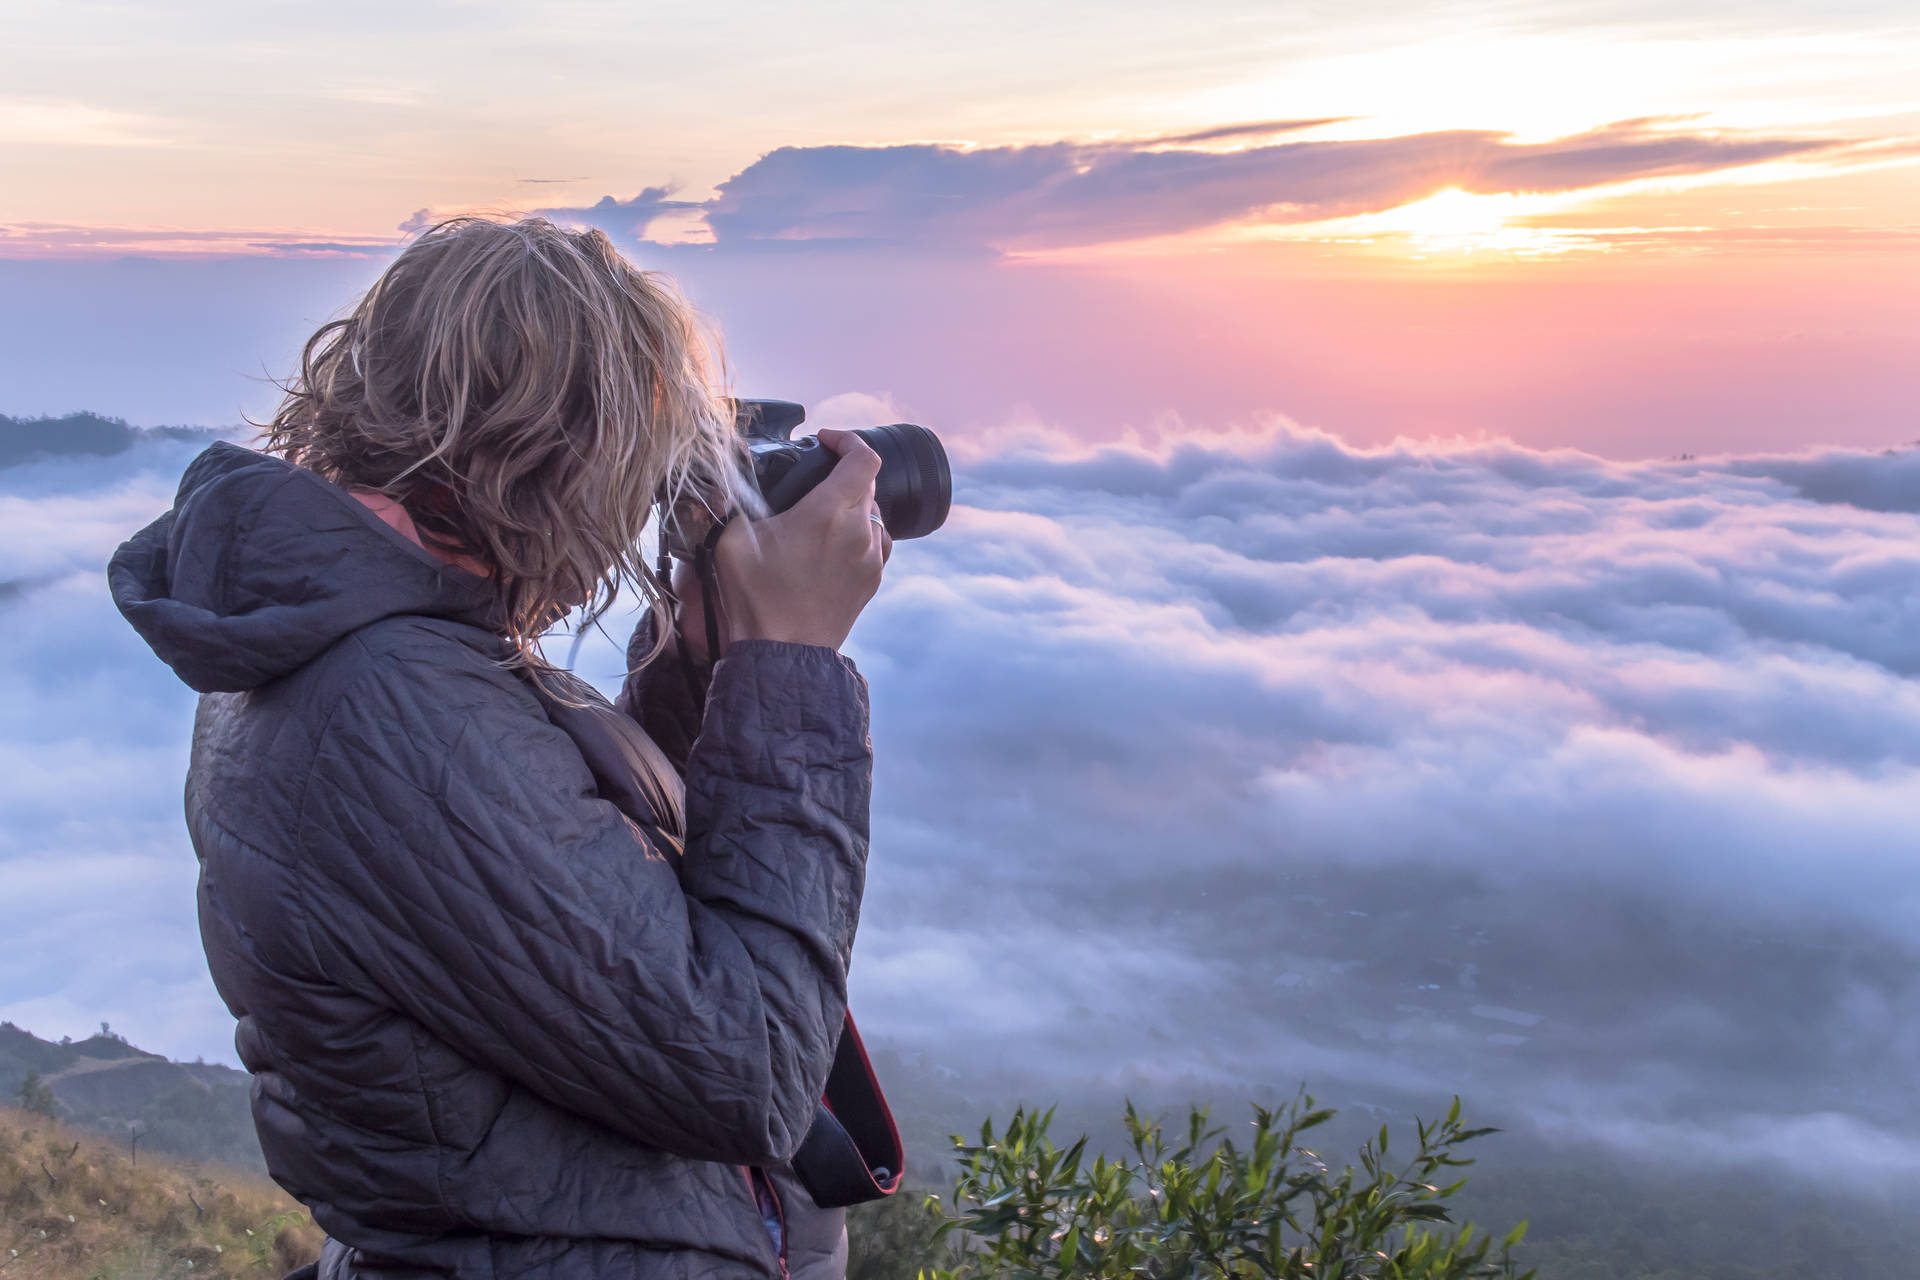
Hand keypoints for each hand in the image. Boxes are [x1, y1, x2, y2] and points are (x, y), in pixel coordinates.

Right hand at [675, 428, 891, 659]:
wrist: (782, 654)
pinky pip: (876, 543)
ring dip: (853, 505)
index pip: (862, 458)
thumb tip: (728, 479)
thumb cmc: (756, 598)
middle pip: (868, 483)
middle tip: (814, 478)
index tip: (825, 440)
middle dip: (843, 473)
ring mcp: (871, 558)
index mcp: (829, 513)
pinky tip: (834, 543)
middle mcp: (860, 531)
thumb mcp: (730, 540)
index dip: (847, 439)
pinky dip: (860, 533)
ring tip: (822, 514)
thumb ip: (733, 500)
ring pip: (874, 514)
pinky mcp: (872, 580)